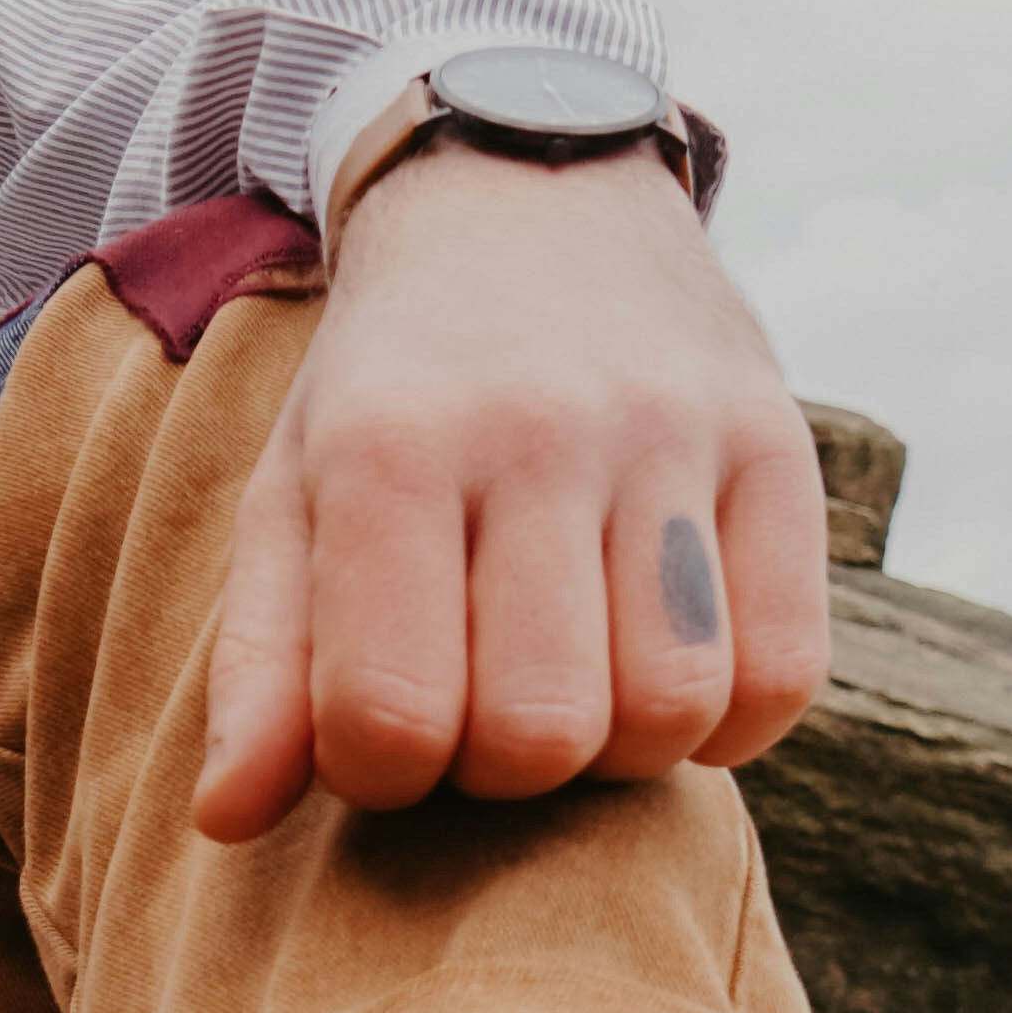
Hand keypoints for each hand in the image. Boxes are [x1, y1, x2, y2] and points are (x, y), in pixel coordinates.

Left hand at [192, 133, 830, 838]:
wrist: (526, 190)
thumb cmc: (390, 383)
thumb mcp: (293, 492)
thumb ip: (259, 665)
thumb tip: (225, 822)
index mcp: (388, 446)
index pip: (392, 718)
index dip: (382, 771)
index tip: (384, 728)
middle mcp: (537, 428)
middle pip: (541, 733)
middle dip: (501, 770)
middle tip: (482, 706)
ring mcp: (672, 431)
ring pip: (672, 709)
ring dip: (620, 749)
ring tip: (576, 687)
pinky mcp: (780, 439)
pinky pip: (786, 669)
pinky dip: (731, 719)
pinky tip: (667, 670)